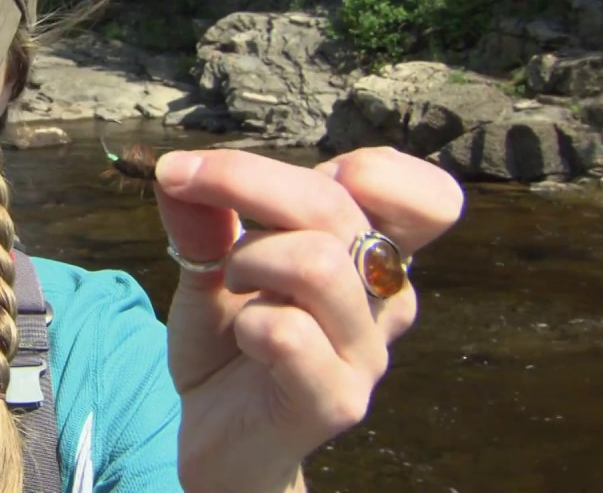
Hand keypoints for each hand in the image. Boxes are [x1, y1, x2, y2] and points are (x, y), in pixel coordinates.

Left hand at [154, 146, 463, 492]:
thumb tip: (173, 168)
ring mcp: (367, 352)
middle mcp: (386, 299)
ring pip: (316, 263)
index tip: (285, 181)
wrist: (218, 436)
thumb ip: (202, 217)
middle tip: (184, 185)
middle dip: (244, 180)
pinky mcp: (337, 400)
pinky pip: (289, 333)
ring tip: (232, 282)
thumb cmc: (230, 341)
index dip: (368, 167)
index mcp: (374, 254)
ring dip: (248, 258)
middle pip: (340, 204)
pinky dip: (247, 323)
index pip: (428, 197)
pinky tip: (244, 340)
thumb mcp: (209, 265)